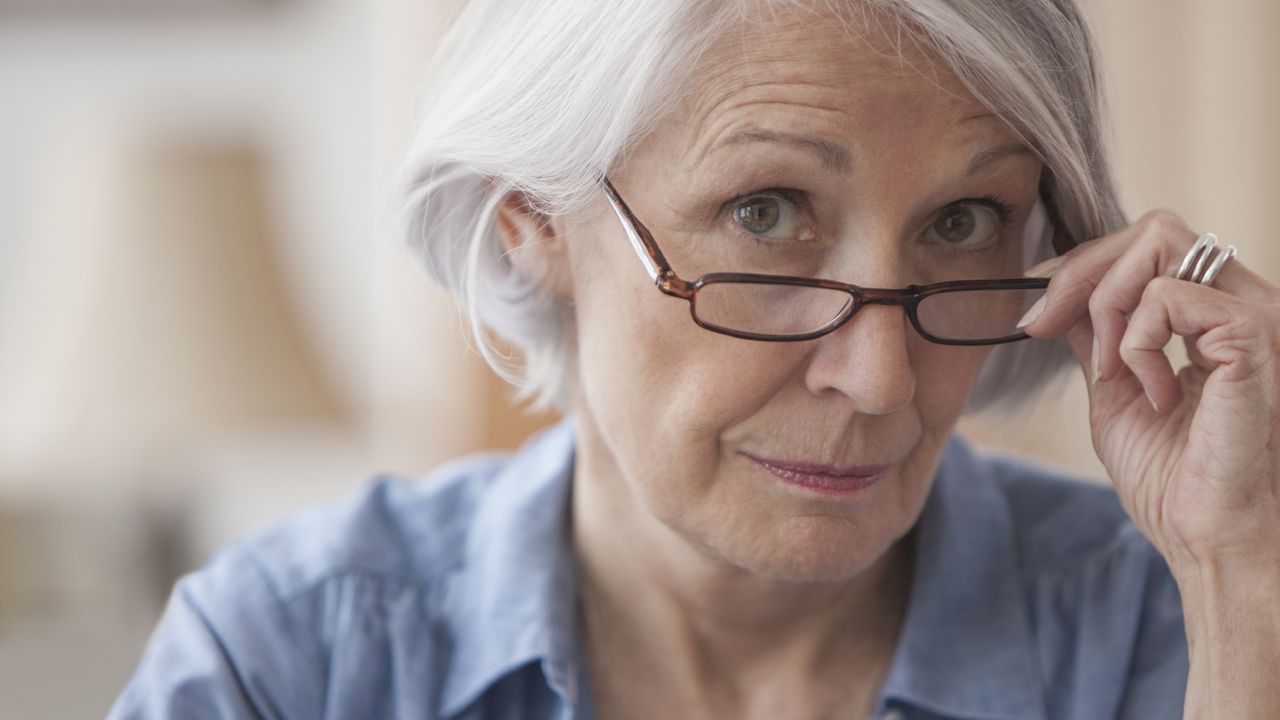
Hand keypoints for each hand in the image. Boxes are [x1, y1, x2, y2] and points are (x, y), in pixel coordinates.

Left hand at [1018, 210, 1279, 575]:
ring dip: (1108, 308)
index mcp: (1217, 316)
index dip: (1082, 266)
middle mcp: (1246, 304)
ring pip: (1159, 242)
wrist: (1211, 540)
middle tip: (1045, 327)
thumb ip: (1097, 338)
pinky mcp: (1256, 336)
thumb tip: (1058, 298)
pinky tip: (1155, 394)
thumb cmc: (1176, 482)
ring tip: (1114, 376)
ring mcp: (1257, 315)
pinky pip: (1169, 294)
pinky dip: (1138, 343)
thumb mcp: (1116, 393)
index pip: (1150, 243)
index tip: (1036, 314)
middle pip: (1154, 228)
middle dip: (1081, 272)